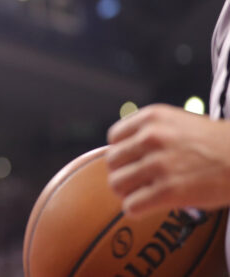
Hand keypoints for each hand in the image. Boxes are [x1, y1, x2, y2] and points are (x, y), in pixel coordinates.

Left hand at [106, 104, 229, 216]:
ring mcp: (158, 164)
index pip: (114, 137)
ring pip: (117, 184)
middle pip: (112, 162)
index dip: (123, 152)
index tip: (134, 162)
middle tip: (137, 182)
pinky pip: (131, 205)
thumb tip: (123, 155)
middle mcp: (151, 137)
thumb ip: (151, 133)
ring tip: (141, 195)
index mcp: (152, 118)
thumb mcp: (178, 123)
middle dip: (123, 173)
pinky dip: (135, 210)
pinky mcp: (168, 191)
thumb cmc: (216, 145)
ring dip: (127, 193)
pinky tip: (146, 208)